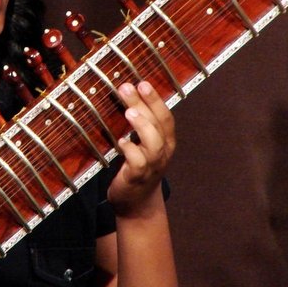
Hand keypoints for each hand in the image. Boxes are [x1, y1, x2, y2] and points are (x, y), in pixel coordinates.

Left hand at [106, 81, 175, 216]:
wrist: (136, 204)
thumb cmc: (136, 168)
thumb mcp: (142, 144)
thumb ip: (138, 125)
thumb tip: (125, 97)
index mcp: (166, 141)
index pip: (165, 116)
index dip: (155, 99)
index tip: (143, 82)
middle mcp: (163, 152)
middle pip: (158, 124)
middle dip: (145, 104)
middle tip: (128, 87)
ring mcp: (152, 165)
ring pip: (153, 142)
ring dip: (142, 125)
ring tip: (129, 111)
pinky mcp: (137, 177)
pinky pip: (138, 162)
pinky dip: (130, 150)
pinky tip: (121, 141)